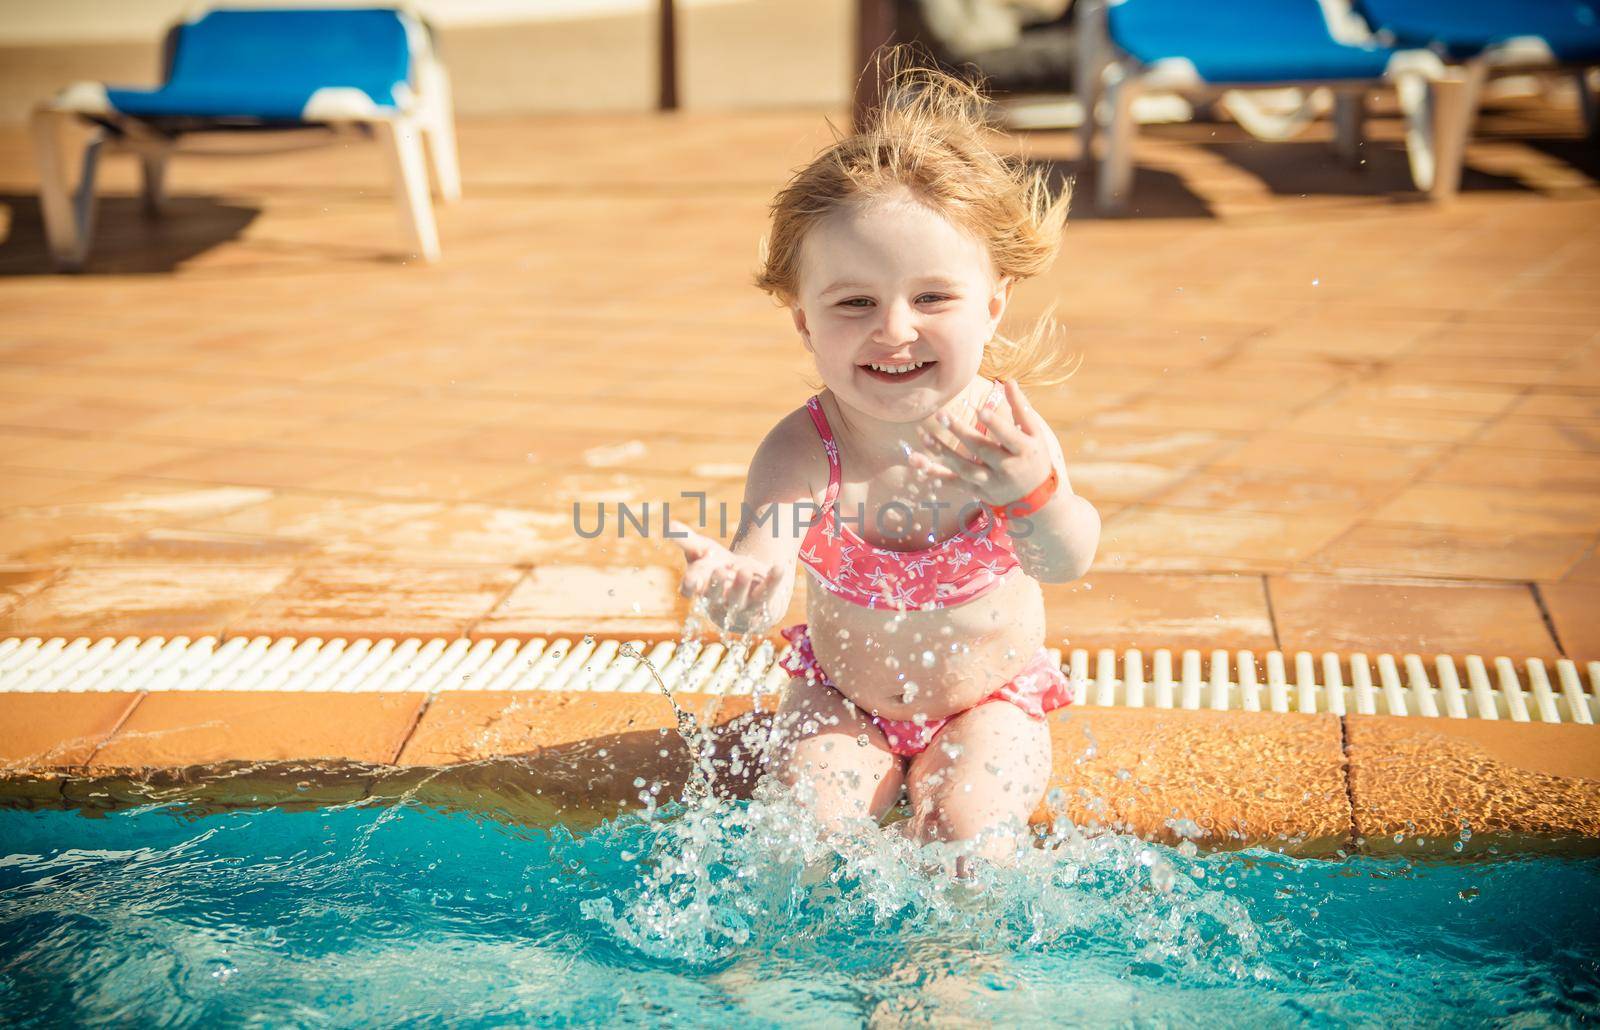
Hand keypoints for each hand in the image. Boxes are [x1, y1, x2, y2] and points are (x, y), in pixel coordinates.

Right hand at [668, 520, 788, 633]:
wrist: (747, 585)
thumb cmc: (717, 567)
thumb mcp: (702, 552)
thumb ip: (686, 540)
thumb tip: (668, 524)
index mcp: (701, 587)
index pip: (691, 589)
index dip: (689, 586)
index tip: (689, 580)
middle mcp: (720, 599)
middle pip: (716, 595)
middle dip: (717, 585)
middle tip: (720, 572)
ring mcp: (742, 603)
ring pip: (741, 599)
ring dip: (742, 586)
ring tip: (745, 570)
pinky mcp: (763, 601)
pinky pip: (768, 592)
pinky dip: (774, 580)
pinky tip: (779, 567)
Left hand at [909, 379, 1056, 509]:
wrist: (1037, 499)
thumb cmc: (1035, 457)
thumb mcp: (1034, 433)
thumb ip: (1020, 408)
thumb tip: (1009, 381)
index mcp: (1023, 450)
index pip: (1008, 436)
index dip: (995, 424)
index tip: (980, 410)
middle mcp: (1007, 468)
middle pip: (981, 449)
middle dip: (960, 432)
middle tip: (941, 415)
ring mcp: (991, 483)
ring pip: (964, 468)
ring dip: (942, 453)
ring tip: (924, 437)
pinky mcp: (979, 493)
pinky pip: (956, 483)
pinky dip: (938, 475)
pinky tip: (920, 464)